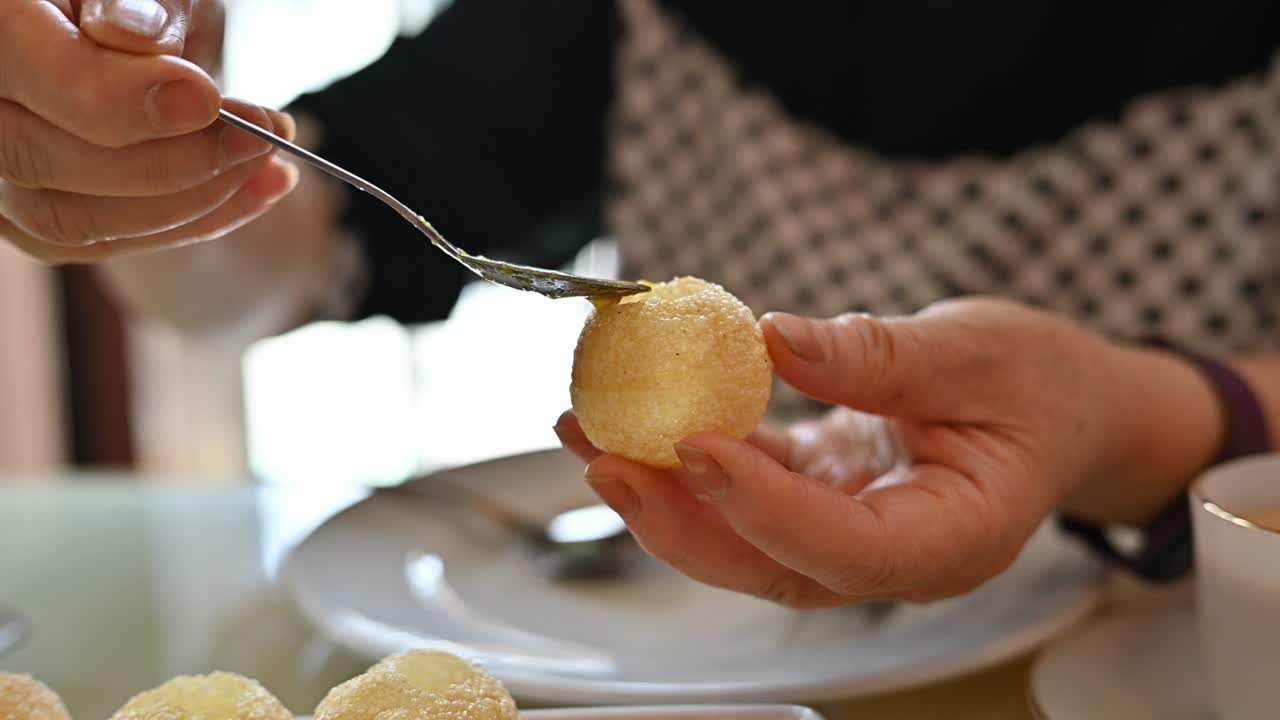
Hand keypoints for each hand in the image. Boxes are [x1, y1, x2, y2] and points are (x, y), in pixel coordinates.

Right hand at [0, 0, 296, 264]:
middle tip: (261, 135)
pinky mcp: (28, 214)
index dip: (118, 99)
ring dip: (189, 202)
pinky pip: (98, 242)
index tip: (206, 100)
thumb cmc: (142, 0)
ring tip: (270, 164)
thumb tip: (136, 37)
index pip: (23, 71)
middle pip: (37, 158)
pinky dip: (186, 223)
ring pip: (68, 217)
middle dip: (169, 160)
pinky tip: (257, 189)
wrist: (139, 29)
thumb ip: (137, 2)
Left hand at [555, 298, 1220, 606]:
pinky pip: (744, 490)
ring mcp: (847, 532)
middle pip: (769, 564)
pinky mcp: (818, 497)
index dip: (765, 507)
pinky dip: (688, 459)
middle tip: (605, 458)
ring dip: (662, 492)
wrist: (1060, 411)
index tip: (700, 447)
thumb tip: (773, 338)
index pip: (846, 547)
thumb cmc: (1043, 388)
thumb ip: (880, 356)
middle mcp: (889, 556)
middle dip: (678, 518)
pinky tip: (634, 421)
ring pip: (741, 538)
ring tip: (589, 433)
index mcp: (951, 540)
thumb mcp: (979, 351)